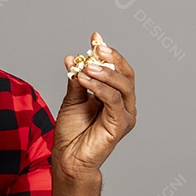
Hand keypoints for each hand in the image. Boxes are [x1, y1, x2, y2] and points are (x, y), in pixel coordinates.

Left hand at [55, 32, 136, 180]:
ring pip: (122, 86)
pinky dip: (100, 88)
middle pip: (126, 75)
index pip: (116, 69)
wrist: (68, 158)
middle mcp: (124, 104)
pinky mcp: (120, 125)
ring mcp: (124, 115)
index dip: (108, 53)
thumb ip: (76, 80)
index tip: (95, 37)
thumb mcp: (72, 100)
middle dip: (112, 58)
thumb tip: (73, 58)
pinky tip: (85, 80)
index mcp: (114, 96)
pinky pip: (114, 101)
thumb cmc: (72, 132)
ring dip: (104, 72)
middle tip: (96, 47)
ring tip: (86, 65)